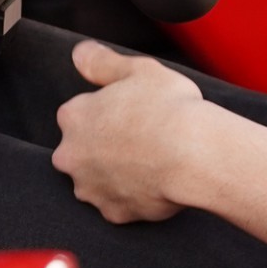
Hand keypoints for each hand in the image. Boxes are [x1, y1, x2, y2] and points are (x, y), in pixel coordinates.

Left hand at [52, 42, 207, 221]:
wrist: (193, 154)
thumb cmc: (168, 108)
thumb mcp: (137, 68)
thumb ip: (101, 61)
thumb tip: (79, 53)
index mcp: (74, 117)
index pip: (78, 112)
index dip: (105, 111)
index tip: (129, 112)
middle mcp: (72, 156)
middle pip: (81, 149)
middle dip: (103, 145)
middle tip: (139, 136)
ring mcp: (91, 188)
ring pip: (96, 179)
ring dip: (114, 172)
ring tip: (149, 160)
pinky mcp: (113, 214)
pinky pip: (119, 204)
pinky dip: (132, 196)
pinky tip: (153, 181)